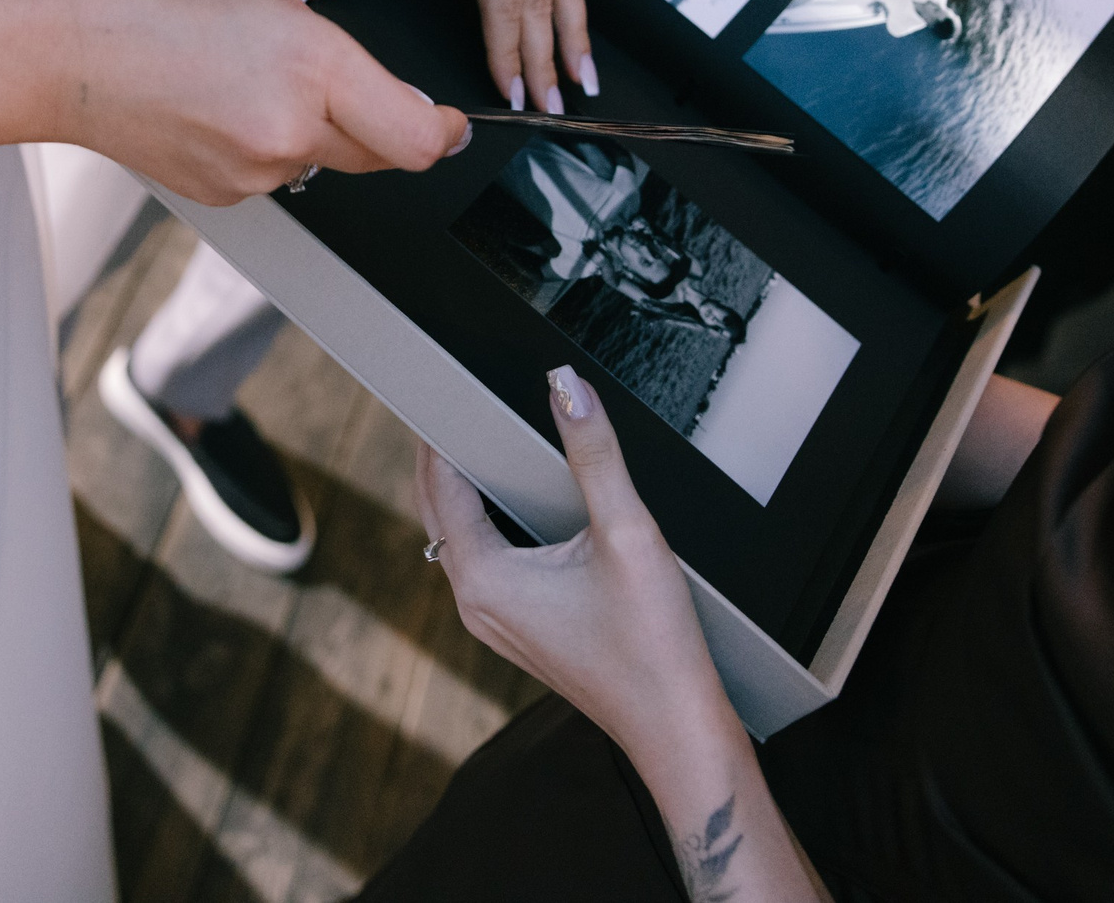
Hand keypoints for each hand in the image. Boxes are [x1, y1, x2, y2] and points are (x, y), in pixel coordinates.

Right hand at [44, 0, 466, 204]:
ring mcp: (253, 172)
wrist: (63, 52)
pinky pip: (274, 173)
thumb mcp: (268, 0)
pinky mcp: (223, 195)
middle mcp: (289, 130)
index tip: (449, 124)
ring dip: (311, 131)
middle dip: (381, 127)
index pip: (414, 134)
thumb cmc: (150, 2)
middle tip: (343, 87)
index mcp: (311, 65)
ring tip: (243, 78)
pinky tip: (217, 106)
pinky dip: (264, 145)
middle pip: (379, 156)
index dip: (443, 132)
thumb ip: (335, 53)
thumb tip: (382, 97)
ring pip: (321, 161)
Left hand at [419, 366, 731, 758]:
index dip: (439, 433)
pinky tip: (517, 504)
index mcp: (483, 579)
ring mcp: (492, 622)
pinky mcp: (515, 630)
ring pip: (457, 540)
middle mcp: (475, 604)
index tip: (441, 389)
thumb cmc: (654, 646)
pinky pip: (482, 564)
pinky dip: (487, 525)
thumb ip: (594, 453)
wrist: (675, 724)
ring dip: (464, 493)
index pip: (440, 486)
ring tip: (482, 442)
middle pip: (439, 512)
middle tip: (454, 404)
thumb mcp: (628, 532)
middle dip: (443, 458)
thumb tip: (568, 389)